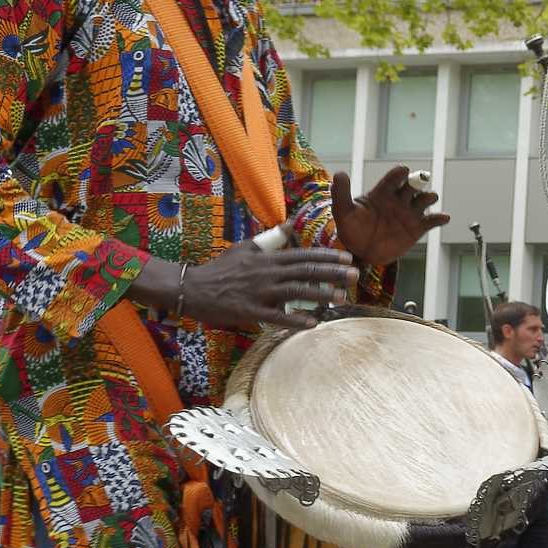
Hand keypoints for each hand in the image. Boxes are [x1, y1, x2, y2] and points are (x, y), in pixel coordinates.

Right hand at [167, 246, 360, 332]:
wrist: (192, 288)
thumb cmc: (221, 269)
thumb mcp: (245, 247)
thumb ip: (269, 238)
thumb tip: (289, 224)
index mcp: (267, 258)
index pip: (303, 254)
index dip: (327, 256)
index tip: (347, 257)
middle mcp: (267, 273)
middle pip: (305, 271)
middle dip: (332, 272)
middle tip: (355, 274)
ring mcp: (259, 292)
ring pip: (296, 292)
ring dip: (320, 295)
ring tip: (341, 297)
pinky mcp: (250, 311)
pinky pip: (276, 317)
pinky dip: (295, 320)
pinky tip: (313, 324)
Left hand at [334, 164, 446, 267]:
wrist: (362, 253)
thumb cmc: (352, 230)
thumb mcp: (343, 212)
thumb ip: (342, 194)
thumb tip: (339, 174)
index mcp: (382, 193)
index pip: (393, 178)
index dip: (399, 173)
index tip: (404, 170)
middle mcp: (398, 200)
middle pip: (412, 185)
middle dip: (418, 181)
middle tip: (419, 180)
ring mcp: (409, 214)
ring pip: (424, 200)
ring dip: (429, 197)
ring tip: (428, 199)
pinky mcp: (417, 228)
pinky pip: (431, 221)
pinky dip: (439, 218)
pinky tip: (443, 217)